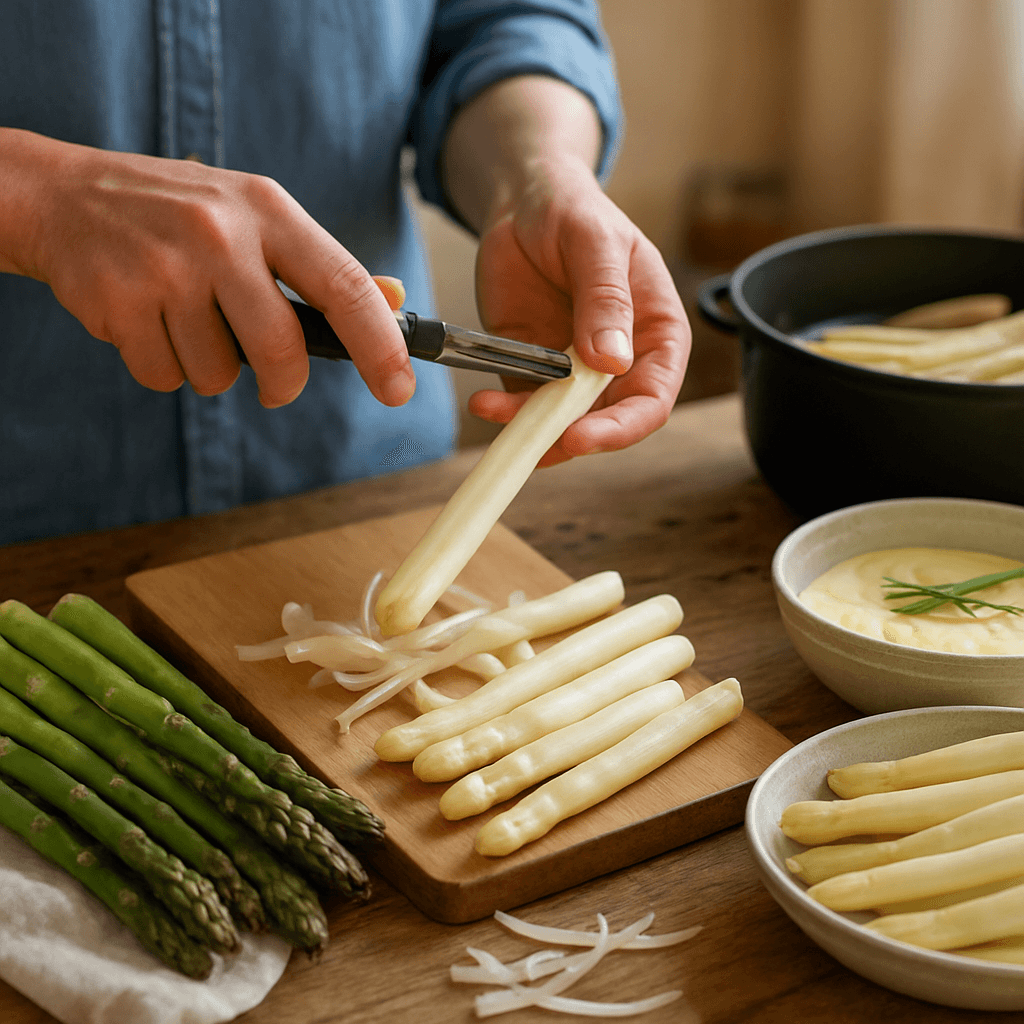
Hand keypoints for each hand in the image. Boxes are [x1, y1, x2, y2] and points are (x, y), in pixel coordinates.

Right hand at [2, 130, 413, 407]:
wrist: (63, 195)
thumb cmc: (178, 212)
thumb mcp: (255, 215)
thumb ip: (322, 265)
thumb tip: (393, 299)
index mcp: (268, 210)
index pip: (345, 286)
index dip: (381, 347)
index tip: (399, 389)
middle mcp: (220, 235)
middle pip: (281, 352)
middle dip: (282, 384)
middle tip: (273, 383)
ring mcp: (165, 268)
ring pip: (218, 375)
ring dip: (209, 368)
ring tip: (184, 318)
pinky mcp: (119, 302)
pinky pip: (166, 378)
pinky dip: (164, 366)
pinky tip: (148, 321)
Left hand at [469, 155, 689, 465]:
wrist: (521, 203)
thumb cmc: (571, 210)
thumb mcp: (594, 242)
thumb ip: (606, 298)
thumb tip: (613, 361)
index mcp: (654, 330)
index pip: (654, 396)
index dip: (625, 425)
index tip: (584, 434)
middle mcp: (620, 360)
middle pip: (608, 420)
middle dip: (571, 436)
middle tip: (534, 437)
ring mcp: (575, 371)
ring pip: (563, 422)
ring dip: (531, 429)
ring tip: (493, 411)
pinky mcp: (534, 371)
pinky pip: (524, 406)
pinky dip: (505, 414)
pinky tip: (482, 402)